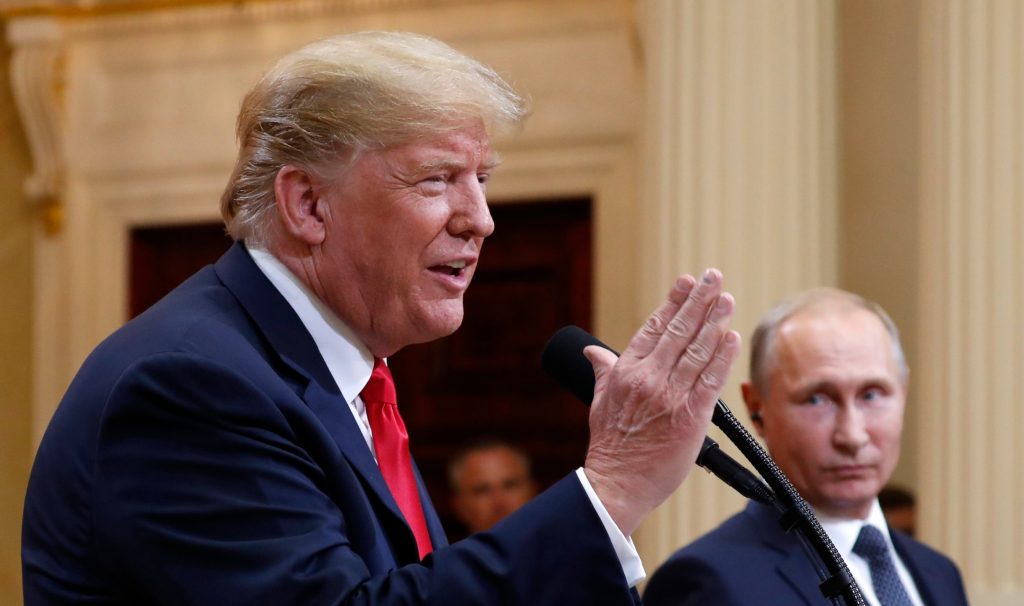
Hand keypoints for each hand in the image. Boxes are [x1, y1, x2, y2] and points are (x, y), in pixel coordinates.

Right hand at [583, 270, 740, 535]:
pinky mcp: (691, 417)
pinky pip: (710, 380)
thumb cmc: (610, 445)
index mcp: (625, 371)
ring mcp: (670, 396)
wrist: (619, 484)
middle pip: (678, 331)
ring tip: (726, 299)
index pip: (653, 327)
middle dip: (698, 301)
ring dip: (714, 322)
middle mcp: (648, 379)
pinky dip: (722, 356)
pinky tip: (731, 337)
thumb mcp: (598, 401)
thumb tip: (591, 351)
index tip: (686, 282)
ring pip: (697, 350)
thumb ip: (602, 371)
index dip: (672, 302)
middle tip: (713, 277)